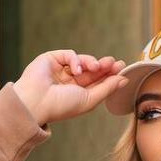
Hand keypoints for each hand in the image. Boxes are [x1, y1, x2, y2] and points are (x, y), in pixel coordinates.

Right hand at [12, 50, 129, 125]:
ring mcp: (60, 71)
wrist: (36, 101)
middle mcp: (69, 83)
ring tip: (97, 67)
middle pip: (92, 71)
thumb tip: (124, 79)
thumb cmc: (62, 106)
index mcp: (78, 95)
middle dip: (104, 66)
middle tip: (115, 62)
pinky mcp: (52, 59)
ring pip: (82, 61)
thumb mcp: (89, 100)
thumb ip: (107, 89)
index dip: (109, 75)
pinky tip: (76, 70)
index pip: (97, 83)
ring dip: (92, 63)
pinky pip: (70, 54)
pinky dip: (76, 60)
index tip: (121, 69)